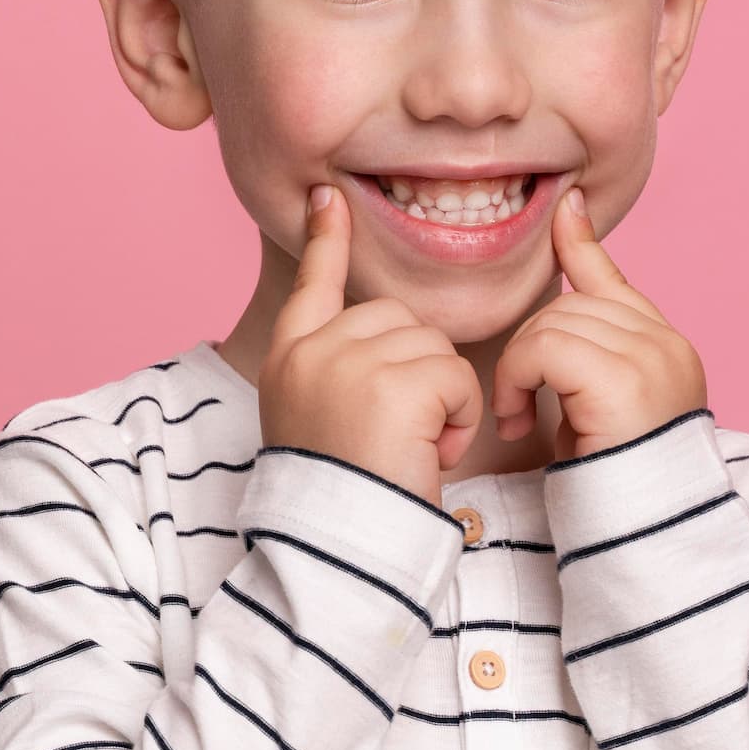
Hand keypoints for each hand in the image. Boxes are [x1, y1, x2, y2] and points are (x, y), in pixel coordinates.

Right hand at [258, 184, 485, 509]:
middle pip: (400, 318)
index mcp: (290, 358)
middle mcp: (312, 350)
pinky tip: (428, 452)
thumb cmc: (344, 497)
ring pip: (434, 346)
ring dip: (442, 400)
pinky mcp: (392, 382)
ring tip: (411, 448)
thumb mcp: (322, 421)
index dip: (326, 239)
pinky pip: (456, 374)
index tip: (329, 196)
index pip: (312, 282)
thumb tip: (389, 332)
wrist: (339, 553)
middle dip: (419, 372)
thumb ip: (342, 368)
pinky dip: (458, 417)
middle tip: (398, 434)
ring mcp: (348, 361)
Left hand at [491, 188, 708, 463]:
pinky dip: (518, 380)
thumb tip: (554, 323)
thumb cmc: (611, 490)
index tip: (565, 206)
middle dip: (529, 349)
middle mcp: (667, 346)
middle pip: (569, 307)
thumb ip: (579, 357)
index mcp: (665, 349)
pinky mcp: (624, 380)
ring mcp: (652, 358)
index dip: (581, 245)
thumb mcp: (592, 412)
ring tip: (515, 417)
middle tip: (514, 404)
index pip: (614, 281)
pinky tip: (517, 420)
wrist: (641, 546)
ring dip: (518, 370)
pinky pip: (545, 349)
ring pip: (552, 325)